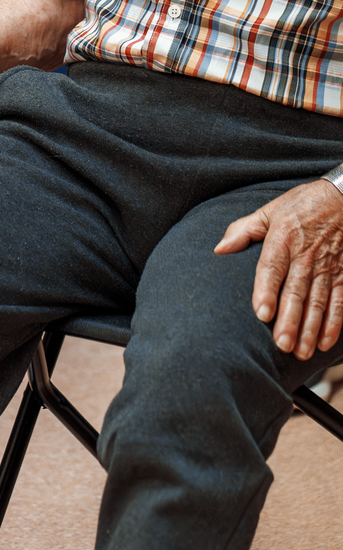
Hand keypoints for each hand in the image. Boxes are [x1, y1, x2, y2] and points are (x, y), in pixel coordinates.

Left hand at [215, 180, 342, 360]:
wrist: (341, 198)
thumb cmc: (300, 206)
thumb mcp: (269, 211)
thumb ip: (243, 230)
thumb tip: (219, 249)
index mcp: (282, 239)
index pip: (273, 268)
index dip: (267, 291)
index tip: (262, 313)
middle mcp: (305, 256)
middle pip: (296, 292)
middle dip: (289, 320)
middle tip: (281, 345)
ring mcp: (326, 267)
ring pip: (318, 302)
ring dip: (309, 328)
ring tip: (299, 351)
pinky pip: (340, 302)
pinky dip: (334, 324)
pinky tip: (324, 343)